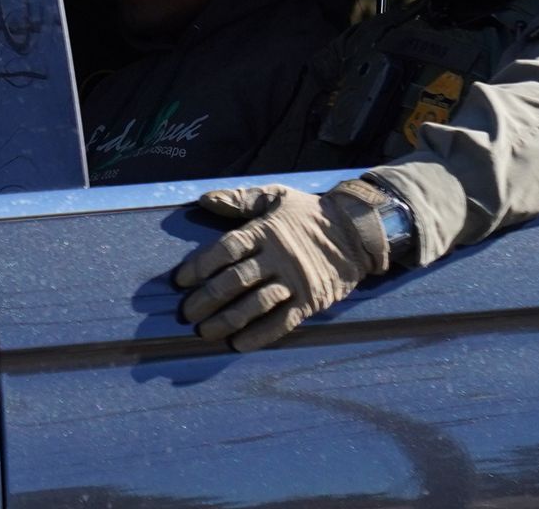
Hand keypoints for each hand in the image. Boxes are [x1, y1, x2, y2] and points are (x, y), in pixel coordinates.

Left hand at [171, 181, 391, 351]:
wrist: (358, 231)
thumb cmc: (309, 213)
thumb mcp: (276, 196)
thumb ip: (239, 199)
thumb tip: (205, 200)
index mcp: (264, 231)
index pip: (225, 250)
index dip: (200, 266)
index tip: (180, 281)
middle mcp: (277, 257)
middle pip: (236, 280)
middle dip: (207, 299)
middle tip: (187, 314)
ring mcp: (295, 281)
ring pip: (256, 304)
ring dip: (228, 320)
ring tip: (205, 332)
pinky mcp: (311, 300)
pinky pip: (283, 321)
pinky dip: (260, 335)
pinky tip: (239, 344)